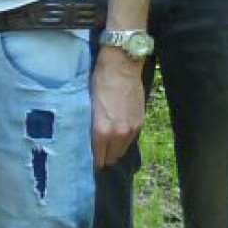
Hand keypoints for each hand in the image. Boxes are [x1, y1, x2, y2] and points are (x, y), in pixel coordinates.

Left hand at [91, 50, 146, 168]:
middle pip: (111, 157)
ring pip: (122, 150)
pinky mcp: (141, 122)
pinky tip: (116, 135)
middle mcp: (118, 134)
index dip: (93, 161)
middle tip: (96, 154)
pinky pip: (130, 139)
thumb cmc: (99, 81)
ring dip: (114, 150)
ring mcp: (132, 129)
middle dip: (104, 157)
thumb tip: (87, 139)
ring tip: (106, 146)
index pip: (98, 157)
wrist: (122, 65)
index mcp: (102, 131)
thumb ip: (89, 125)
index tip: (87, 162)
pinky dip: (123, 140)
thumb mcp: (87, 105)